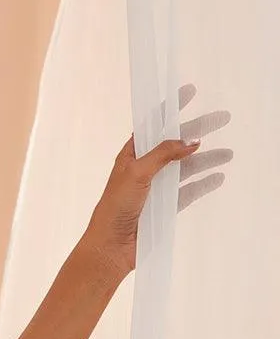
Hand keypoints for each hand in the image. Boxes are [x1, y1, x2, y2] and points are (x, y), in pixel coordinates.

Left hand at [83, 83, 232, 279]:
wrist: (110, 247)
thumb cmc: (115, 206)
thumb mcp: (136, 172)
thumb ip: (163, 154)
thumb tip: (191, 141)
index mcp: (132, 155)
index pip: (153, 125)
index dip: (171, 108)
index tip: (189, 91)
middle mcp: (144, 168)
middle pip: (176, 144)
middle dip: (199, 130)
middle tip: (222, 118)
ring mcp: (155, 188)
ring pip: (186, 168)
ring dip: (206, 159)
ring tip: (228, 154)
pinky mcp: (164, 207)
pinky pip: (188, 191)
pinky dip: (202, 183)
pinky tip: (217, 177)